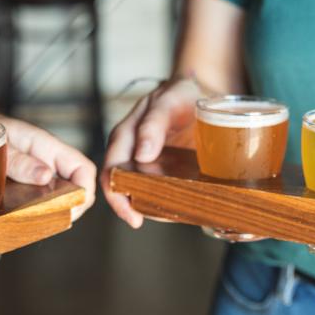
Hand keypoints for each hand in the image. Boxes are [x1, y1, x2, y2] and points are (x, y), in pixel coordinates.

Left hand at [0, 111, 96, 219]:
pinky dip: (35, 212)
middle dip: (69, 207)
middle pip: (74, 187)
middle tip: (49, 222)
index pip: (83, 168)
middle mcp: (46, 161)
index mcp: (46, 146)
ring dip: (51, 212)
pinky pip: (38, 200)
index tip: (71, 210)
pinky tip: (21, 220)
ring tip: (34, 223)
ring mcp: (35, 174)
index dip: (85, 191)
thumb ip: (19, 159)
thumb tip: (46, 175)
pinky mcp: (23, 184)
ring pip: (57, 196)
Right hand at [100, 77, 201, 227]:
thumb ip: (153, 123)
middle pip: (123, 186)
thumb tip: (141, 155)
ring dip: (154, 206)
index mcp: (125, 135)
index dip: (116, 194)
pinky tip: (182, 208)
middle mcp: (132, 152)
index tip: (131, 214)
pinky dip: (169, 202)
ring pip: (142, 192)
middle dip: (131, 206)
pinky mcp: (166, 171)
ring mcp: (148, 164)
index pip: (112, 169)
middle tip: (144, 220)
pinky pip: (162, 191)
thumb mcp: (169, 99)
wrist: (203, 94)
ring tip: (172, 214)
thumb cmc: (181, 94)